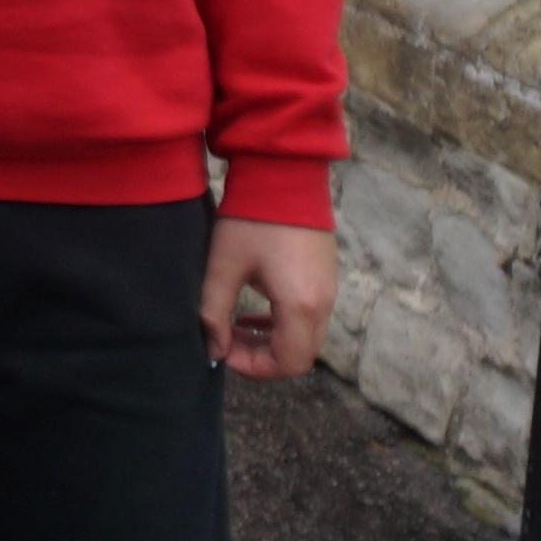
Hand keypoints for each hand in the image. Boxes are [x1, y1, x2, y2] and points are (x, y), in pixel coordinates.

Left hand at [203, 214, 339, 379]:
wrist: (284, 174)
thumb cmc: (251, 219)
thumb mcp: (223, 266)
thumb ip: (214, 312)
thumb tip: (212, 350)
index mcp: (301, 305)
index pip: (288, 362)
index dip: (254, 367)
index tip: (223, 351)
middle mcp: (323, 303)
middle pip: (300, 355)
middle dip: (261, 357)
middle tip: (226, 340)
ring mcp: (328, 290)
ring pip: (305, 337)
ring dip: (271, 340)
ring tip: (233, 325)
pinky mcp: (325, 277)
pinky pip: (308, 316)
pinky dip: (282, 323)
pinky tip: (252, 309)